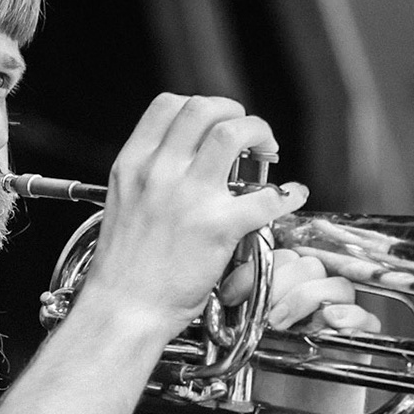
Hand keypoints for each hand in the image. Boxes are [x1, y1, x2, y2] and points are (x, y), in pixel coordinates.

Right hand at [79, 94, 308, 341]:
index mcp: (133, 164)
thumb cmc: (123, 268)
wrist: (123, 309)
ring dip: (260, 133)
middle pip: (205, 109)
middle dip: (236, 113)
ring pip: (234, 132)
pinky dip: (286, 194)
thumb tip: (185, 161)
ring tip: (267, 152)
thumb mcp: (123, 203)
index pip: (169, 105)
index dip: (201, 107)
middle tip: (249, 136)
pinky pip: (265, 196)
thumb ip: (150, 176)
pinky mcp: (217, 227)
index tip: (215, 123)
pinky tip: (291, 196)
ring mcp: (189, 197)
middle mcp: (159, 172)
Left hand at [250, 247, 381, 413]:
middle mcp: (315, 300)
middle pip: (310, 266)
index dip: (258, 269)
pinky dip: (349, 317)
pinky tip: (330, 324)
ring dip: (308, 297)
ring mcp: (340, 318)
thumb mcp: (247, 344)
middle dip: (282, 284)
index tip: (236, 293)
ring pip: (337, 286)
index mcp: (288, 293)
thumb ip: (245, 314)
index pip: (283, 259)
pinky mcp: (361, 341)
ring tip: (285, 325)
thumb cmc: (272, 385)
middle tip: (264, 315)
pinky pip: (366, 317)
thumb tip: (229, 291)